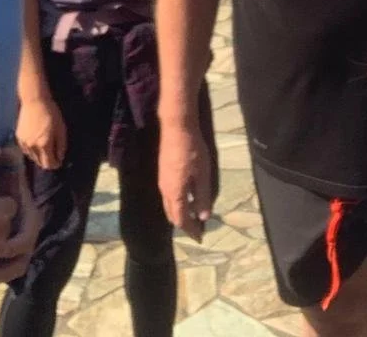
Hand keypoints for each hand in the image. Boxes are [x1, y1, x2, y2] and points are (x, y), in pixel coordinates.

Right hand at [17, 92, 66, 170]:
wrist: (34, 101)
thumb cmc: (51, 113)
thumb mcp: (61, 129)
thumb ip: (61, 146)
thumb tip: (60, 158)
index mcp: (44, 144)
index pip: (49, 164)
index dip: (55, 164)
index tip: (59, 160)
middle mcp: (32, 147)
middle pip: (40, 163)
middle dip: (48, 161)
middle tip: (53, 154)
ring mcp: (24, 143)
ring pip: (32, 158)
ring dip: (39, 156)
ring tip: (45, 147)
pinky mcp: (18, 138)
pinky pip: (26, 150)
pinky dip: (32, 150)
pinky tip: (36, 143)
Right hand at [158, 119, 213, 240]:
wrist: (176, 128)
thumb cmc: (192, 150)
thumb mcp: (203, 174)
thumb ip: (202, 196)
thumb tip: (203, 216)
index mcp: (175, 194)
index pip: (181, 219)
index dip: (191, 230)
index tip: (200, 238)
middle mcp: (165, 191)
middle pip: (172, 215)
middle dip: (184, 224)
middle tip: (196, 230)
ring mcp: (162, 182)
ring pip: (169, 205)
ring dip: (180, 214)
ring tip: (193, 217)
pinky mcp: (163, 174)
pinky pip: (169, 197)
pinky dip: (177, 204)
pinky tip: (187, 198)